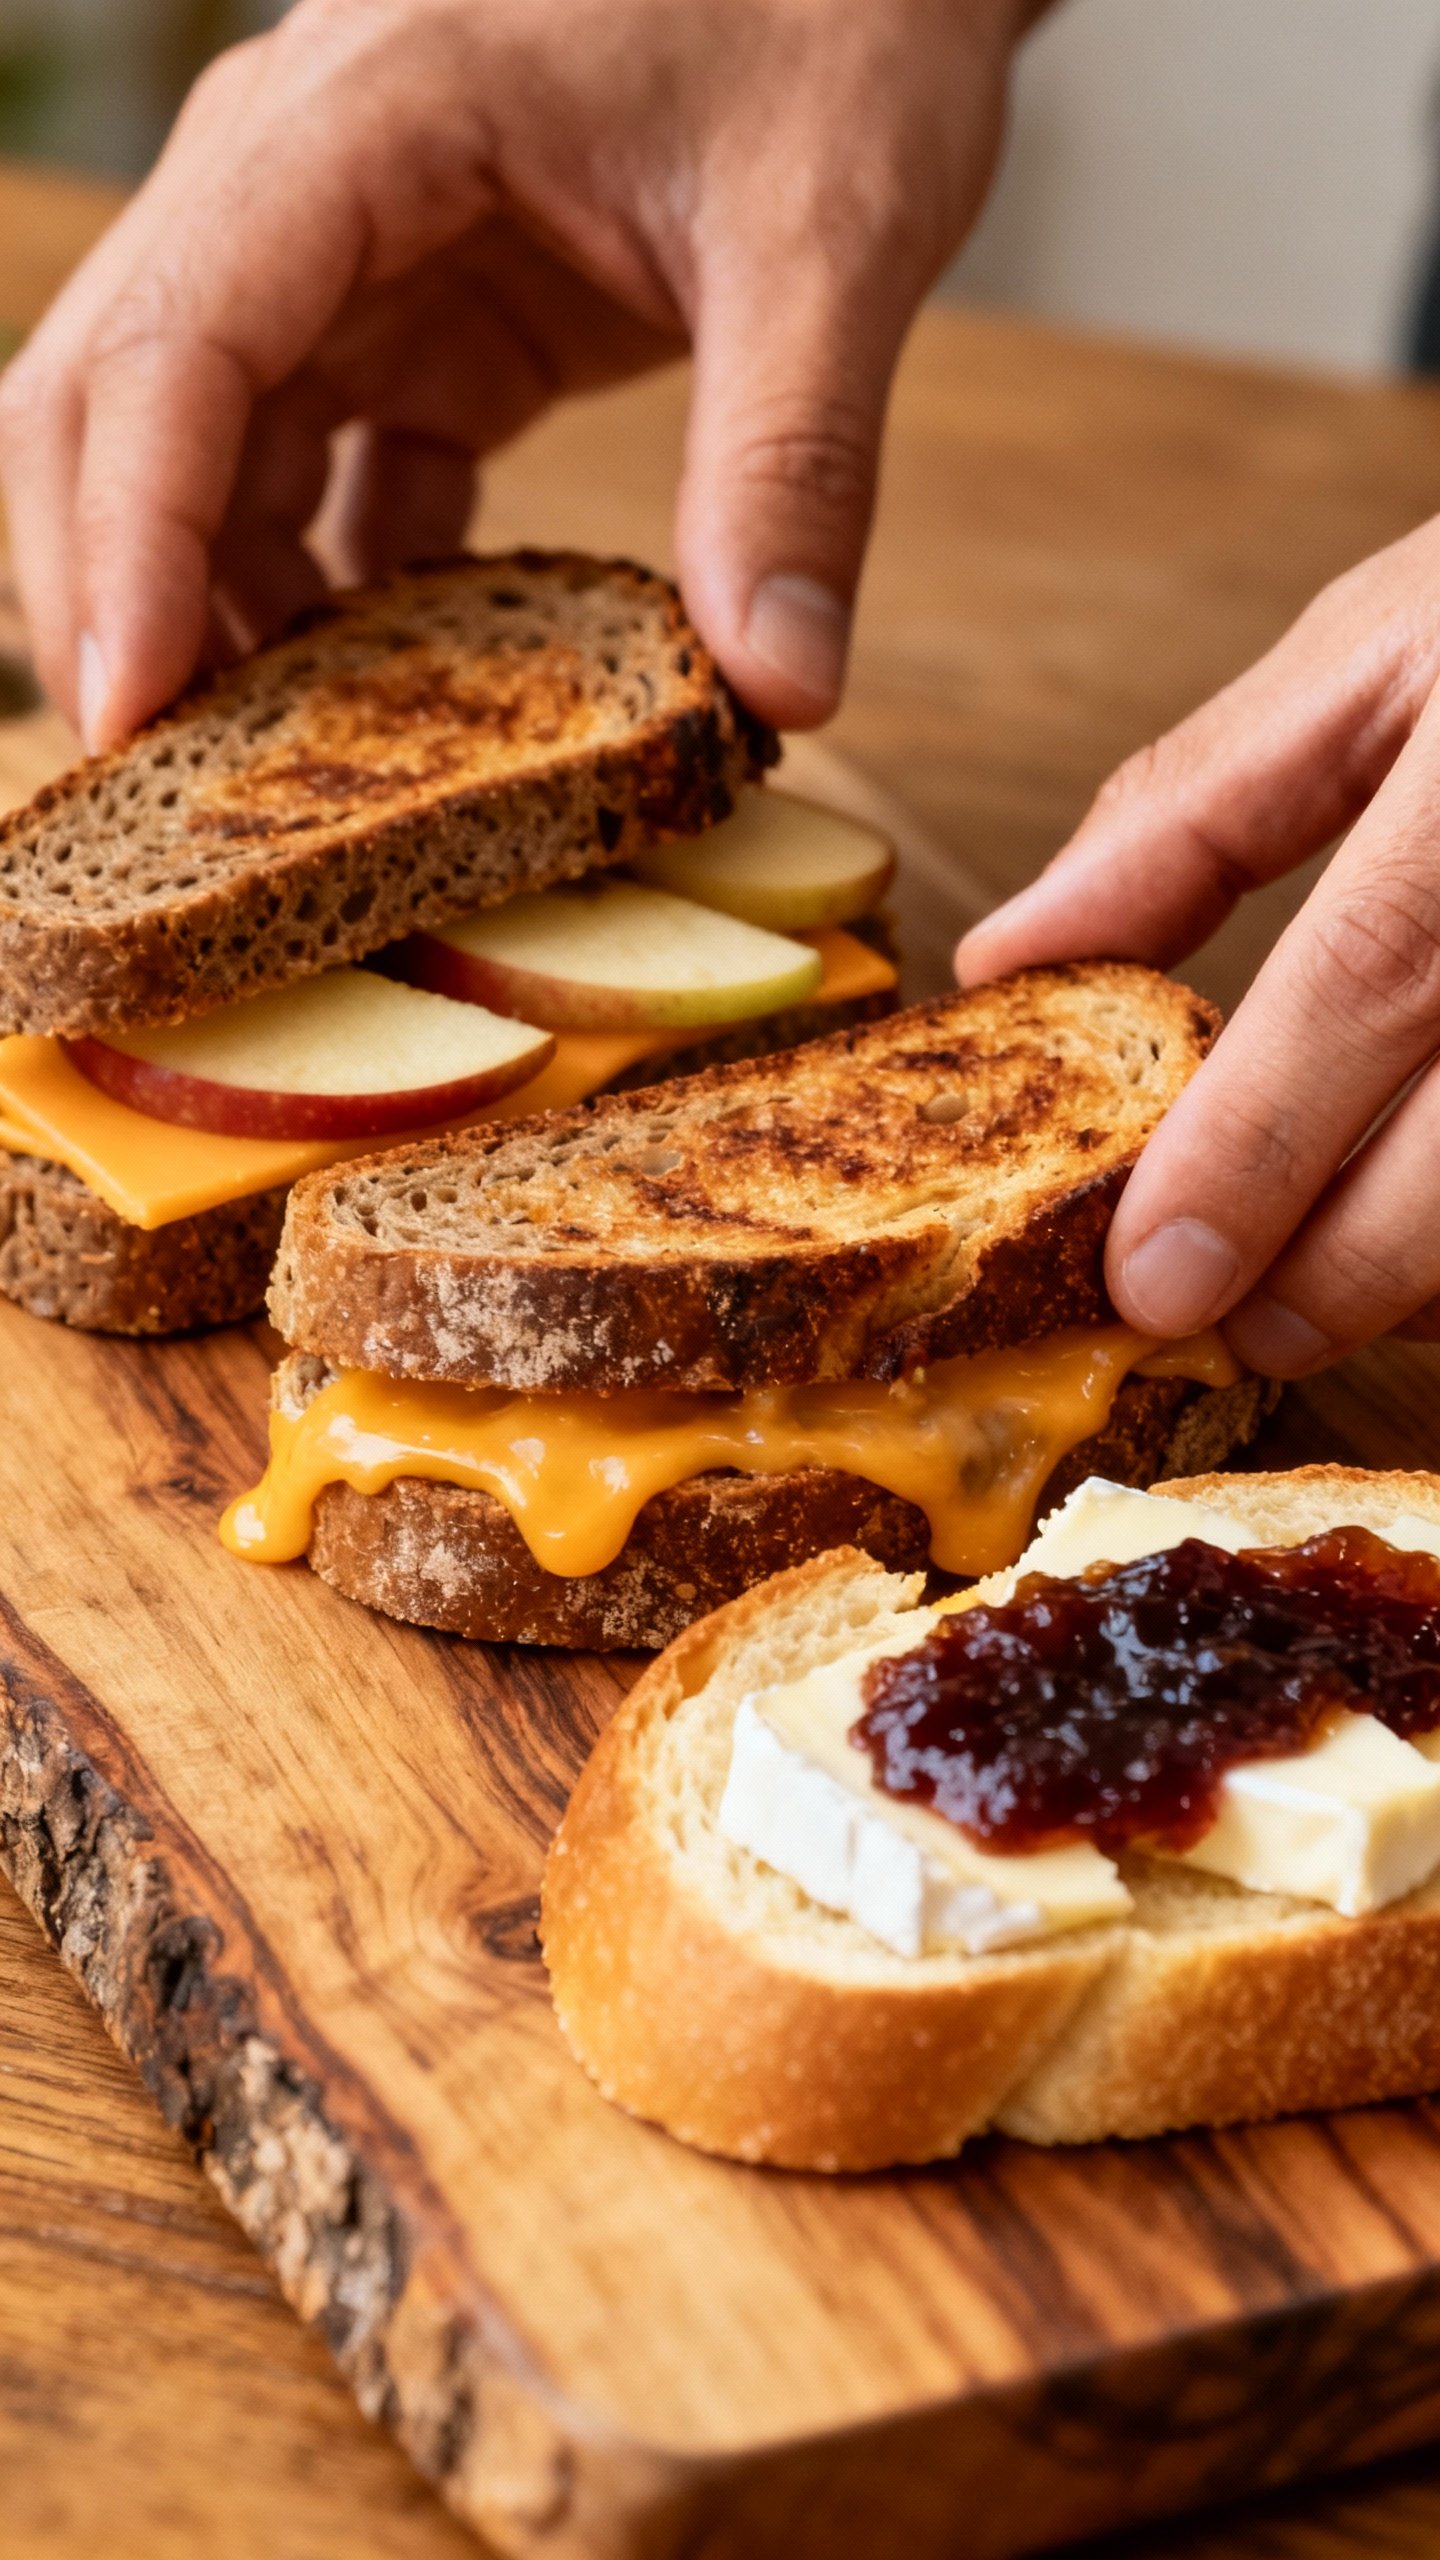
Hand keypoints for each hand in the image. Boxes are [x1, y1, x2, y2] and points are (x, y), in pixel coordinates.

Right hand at [0, 0, 1024, 750]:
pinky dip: (321, 602)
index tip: (136, 722)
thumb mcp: (834, 228)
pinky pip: (307, 482)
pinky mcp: (406, 325)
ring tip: (275, 793)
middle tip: (162, 804)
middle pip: (110, 405)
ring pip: (188, 460)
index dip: (132, 547)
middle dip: (112, 601)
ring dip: (213, 623)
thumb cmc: (834, 10)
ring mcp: (340, 259)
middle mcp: (301, 182)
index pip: (179, 346)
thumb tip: (779, 687)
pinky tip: (382, 713)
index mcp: (368, 118)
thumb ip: (796, 458)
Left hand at [955, 517, 1439, 1373]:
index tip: (1154, 1276)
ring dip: (1432, 1271)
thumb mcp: (1380, 656)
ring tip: (1327, 1296)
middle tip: (1238, 1332)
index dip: (1256, 1147)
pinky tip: (1433, 1253)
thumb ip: (1198, 811)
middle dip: (1345, 1267)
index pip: (1368, 977)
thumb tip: (1017, 952)